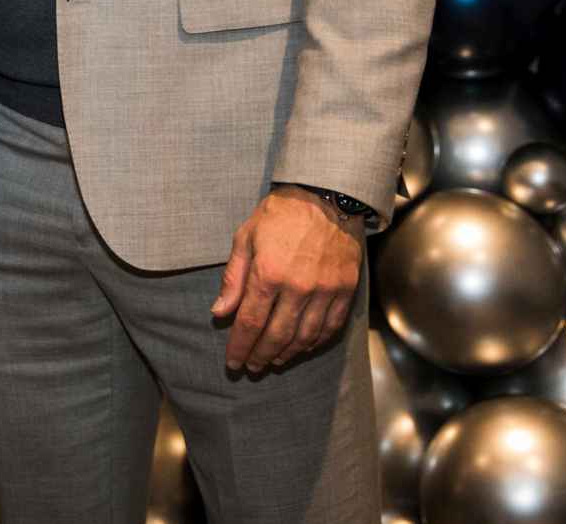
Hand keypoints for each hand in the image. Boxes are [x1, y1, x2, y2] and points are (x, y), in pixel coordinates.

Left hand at [211, 187, 363, 373]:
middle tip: (251, 368)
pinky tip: (302, 348)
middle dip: (261, 356)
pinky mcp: (346, 290)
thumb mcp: (245, 238)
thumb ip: (233, 279)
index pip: (250, 322)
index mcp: (268, 274)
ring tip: (274, 361)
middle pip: (277, 335)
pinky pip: (330, 327)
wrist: (326, 197)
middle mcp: (298, 288)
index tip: (232, 363)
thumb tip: (219, 312)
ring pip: (305, 337)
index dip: (240, 346)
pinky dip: (315, 343)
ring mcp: (325, 291)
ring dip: (287, 354)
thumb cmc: (279, 215)